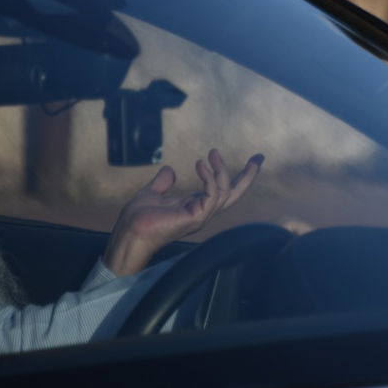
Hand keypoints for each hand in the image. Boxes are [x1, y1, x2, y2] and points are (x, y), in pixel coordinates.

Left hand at [103, 149, 263, 276]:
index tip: (250, 161)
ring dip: (222, 170)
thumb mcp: (152, 193)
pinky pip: (211, 194)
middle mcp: (203, 212)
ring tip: (212, 154)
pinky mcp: (196, 217)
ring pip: (226, 192)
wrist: (129, 233)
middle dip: (248, 177)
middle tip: (258, 158)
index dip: (237, 177)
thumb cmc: (137, 219)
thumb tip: (170, 170)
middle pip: (234, 195)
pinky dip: (209, 177)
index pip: (222, 191)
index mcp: (195, 206)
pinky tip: (200, 164)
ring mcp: (201, 216)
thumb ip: (163, 183)